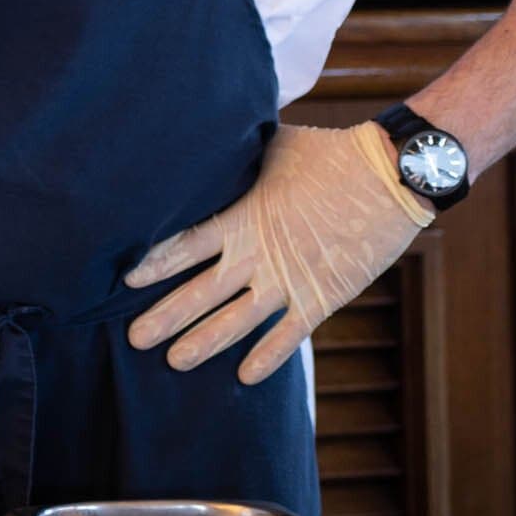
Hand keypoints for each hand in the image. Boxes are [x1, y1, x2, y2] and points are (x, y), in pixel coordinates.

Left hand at [121, 123, 430, 383]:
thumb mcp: (273, 146)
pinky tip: (244, 376)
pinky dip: (267, 357)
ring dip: (204, 343)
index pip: (184, 245)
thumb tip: (210, 139)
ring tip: (174, 361)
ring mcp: (289, 280)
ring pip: (236, 321)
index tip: (124, 281)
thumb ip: (239, 157)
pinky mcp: (323, 297)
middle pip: (200, 292)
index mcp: (242, 217)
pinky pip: (288, 335)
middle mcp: (258, 254)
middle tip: (133, 339)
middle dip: (165, 317)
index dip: (154, 265)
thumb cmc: (329, 152)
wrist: (391, 173)